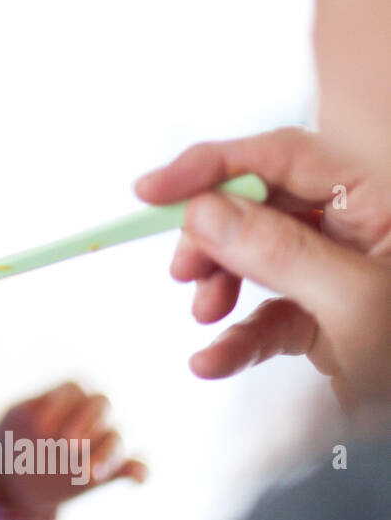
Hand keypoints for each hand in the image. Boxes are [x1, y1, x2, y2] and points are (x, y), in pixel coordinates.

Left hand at [0, 382, 146, 519]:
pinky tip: (137, 480)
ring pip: (116, 437)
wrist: (18, 473)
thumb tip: (45, 428)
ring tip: (89, 473)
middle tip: (67, 445)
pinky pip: (138, 465)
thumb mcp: (15, 427)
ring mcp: (106, 439)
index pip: (73, 390)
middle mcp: (93, 412)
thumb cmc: (16, 439)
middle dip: (86, 422)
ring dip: (107, 454)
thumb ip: (30, 419)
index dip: (58, 406)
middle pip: (102, 404)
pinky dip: (140, 471)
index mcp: (68, 394)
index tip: (38, 428)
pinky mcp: (115, 466)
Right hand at [135, 127, 390, 413]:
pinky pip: (271, 316)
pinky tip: (213, 362)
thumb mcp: (354, 302)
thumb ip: (276, 250)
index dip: (211, 166)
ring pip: (259, 260)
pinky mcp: (333, 323)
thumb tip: (205, 211)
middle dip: (214, 237)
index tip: (151, 191)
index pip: (282, 156)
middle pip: (262, 206)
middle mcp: (362, 229)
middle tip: (184, 270)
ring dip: (221, 287)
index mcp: (381, 198)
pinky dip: (238, 339)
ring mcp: (345, 277)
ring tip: (204, 318)